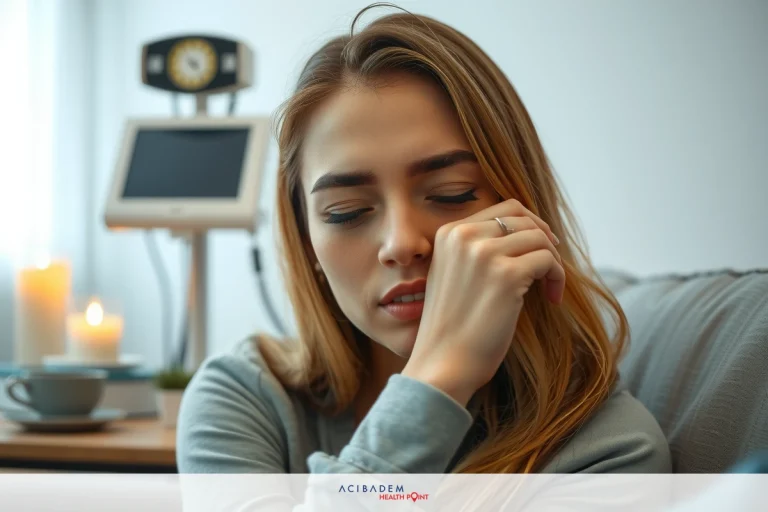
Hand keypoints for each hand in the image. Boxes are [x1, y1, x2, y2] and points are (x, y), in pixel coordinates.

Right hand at [402, 199, 564, 405]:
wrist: (442, 363)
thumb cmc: (452, 327)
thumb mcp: (453, 274)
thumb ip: (476, 250)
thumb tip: (523, 233)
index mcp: (449, 233)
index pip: (503, 209)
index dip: (529, 225)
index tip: (539, 247)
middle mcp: (464, 236)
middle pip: (523, 217)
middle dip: (544, 238)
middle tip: (550, 266)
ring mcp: (485, 254)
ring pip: (540, 238)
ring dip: (553, 262)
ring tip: (549, 288)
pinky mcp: (507, 275)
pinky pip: (548, 260)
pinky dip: (557, 278)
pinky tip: (551, 299)